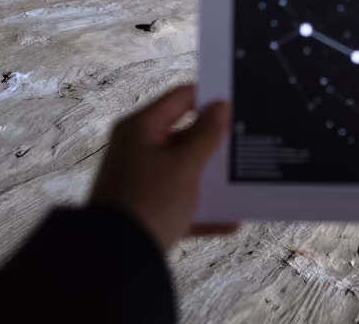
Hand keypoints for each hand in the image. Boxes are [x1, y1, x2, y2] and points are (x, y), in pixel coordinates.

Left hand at [90, 84, 235, 249]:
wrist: (116, 261)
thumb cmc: (149, 202)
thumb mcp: (184, 165)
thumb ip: (205, 134)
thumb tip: (220, 106)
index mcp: (141, 128)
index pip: (181, 98)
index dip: (209, 98)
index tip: (237, 105)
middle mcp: (136, 149)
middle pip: (182, 134)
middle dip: (212, 140)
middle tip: (242, 140)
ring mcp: (139, 180)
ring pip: (182, 170)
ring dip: (209, 177)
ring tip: (240, 179)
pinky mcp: (143, 210)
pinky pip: (178, 202)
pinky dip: (202, 209)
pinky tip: (230, 222)